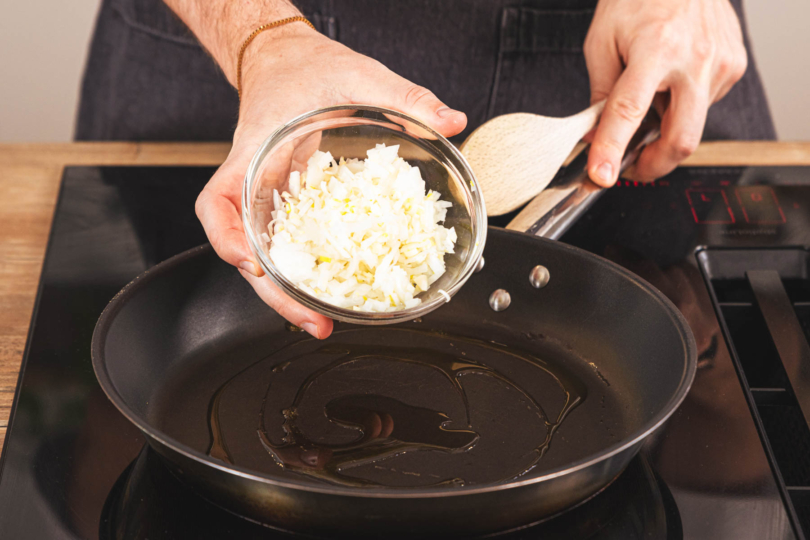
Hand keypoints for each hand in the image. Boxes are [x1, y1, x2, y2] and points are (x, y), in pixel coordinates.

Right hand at [195, 24, 466, 338]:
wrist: (288, 60)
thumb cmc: (307, 68)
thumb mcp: (358, 76)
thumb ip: (406, 96)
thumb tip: (453, 121)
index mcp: (254, 152)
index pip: (217, 202)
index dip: (225, 238)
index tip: (249, 261)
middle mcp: (255, 183)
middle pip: (245, 248)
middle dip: (273, 291)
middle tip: (313, 321)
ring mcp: (270, 197)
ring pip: (266, 255)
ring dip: (289, 292)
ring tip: (322, 321)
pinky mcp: (290, 204)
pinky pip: (292, 241)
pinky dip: (307, 270)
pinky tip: (334, 288)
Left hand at [584, 0, 746, 184]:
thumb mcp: (603, 40)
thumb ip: (600, 92)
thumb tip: (596, 134)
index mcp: (657, 48)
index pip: (630, 112)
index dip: (612, 149)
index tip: (602, 174)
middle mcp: (696, 59)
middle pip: (681, 139)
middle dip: (654, 165)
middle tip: (632, 167)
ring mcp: (721, 64)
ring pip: (692, 124)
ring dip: (666, 126)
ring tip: (651, 94)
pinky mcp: (735, 66)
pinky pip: (704, 104)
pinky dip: (682, 104)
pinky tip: (673, 79)